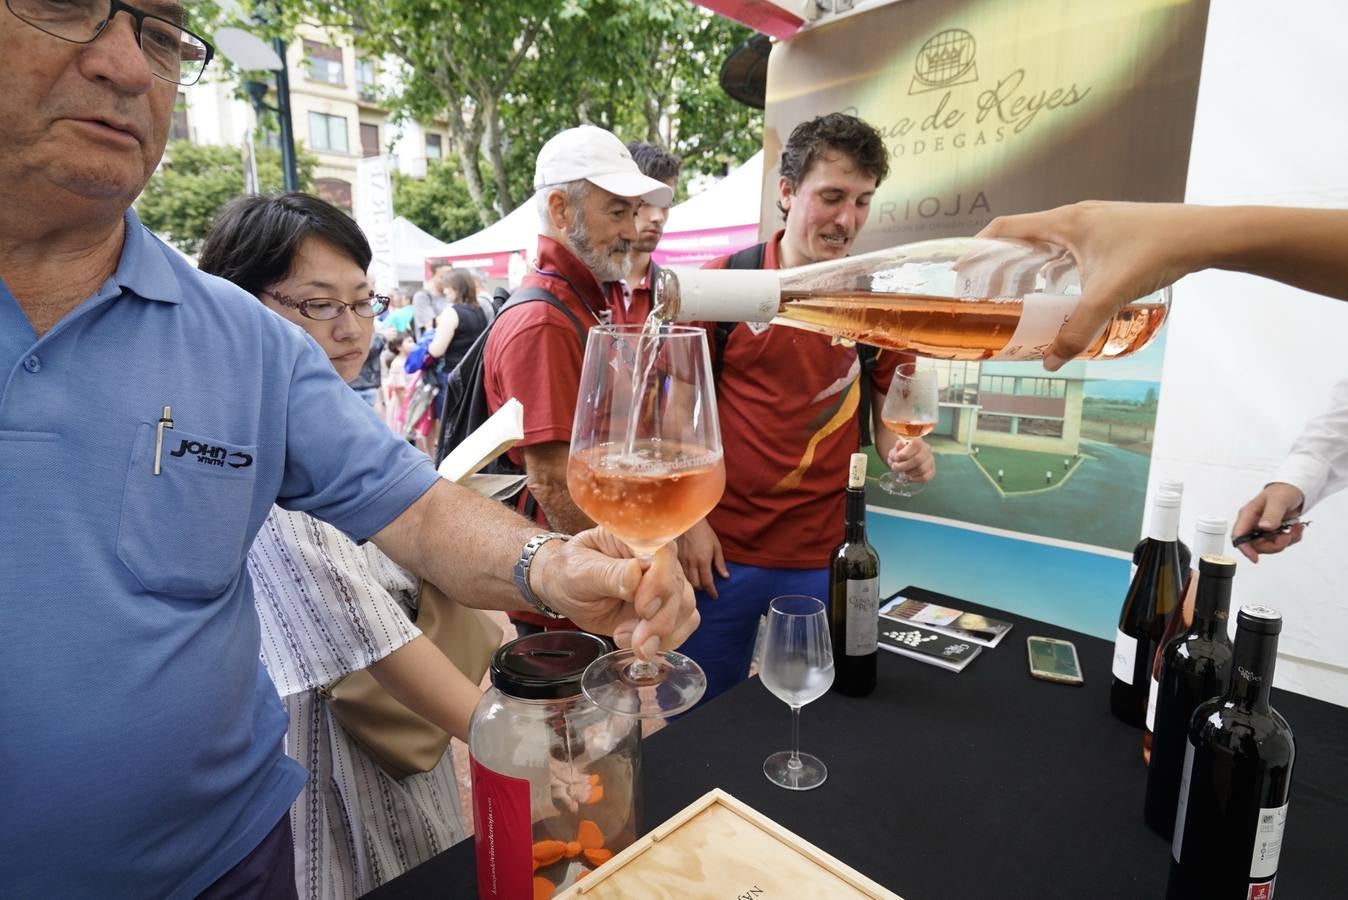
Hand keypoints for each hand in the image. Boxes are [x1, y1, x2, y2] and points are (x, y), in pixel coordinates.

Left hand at [532, 529, 698, 658]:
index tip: (643, 608)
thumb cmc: (570, 572)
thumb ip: (608, 574)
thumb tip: (636, 572)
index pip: (665, 552)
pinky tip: (638, 644)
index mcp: (635, 539)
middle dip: (659, 620)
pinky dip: (666, 640)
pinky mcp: (667, 607)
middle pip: (678, 586)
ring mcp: (664, 584)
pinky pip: (685, 623)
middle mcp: (657, 560)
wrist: (566, 591)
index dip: (660, 581)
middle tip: (635, 639)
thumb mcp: (579, 571)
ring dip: (661, 633)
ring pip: (685, 607)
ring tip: (625, 639)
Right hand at [676, 518, 727, 598]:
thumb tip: (725, 576)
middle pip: (696, 584)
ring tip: (700, 584)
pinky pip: (681, 572)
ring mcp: (682, 561)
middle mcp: (692, 563)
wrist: (688, 521)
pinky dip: (686, 577)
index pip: (707, 582)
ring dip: (694, 584)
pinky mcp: (676, 557)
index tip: (715, 596)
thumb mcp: (716, 546)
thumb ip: (720, 563)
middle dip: (703, 589)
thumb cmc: (704, 532)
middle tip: (708, 589)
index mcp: (703, 561)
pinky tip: (690, 576)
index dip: (711, 591)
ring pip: (687, 580)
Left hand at [887, 437, 935, 481]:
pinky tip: (908, 477)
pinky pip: (924, 477)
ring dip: (908, 473)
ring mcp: (931, 461)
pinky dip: (914, 479)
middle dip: (903, 466)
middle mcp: (927, 450)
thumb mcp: (895, 450)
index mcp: (918, 441)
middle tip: (894, 468)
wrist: (906, 460)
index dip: (905, 453)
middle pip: (918, 459)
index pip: (915, 444)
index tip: (896, 458)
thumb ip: (896, 450)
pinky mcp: (931, 472)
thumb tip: (899, 447)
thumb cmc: (900, 454)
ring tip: (902, 472)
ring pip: (921, 470)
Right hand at [978, 202, 1204, 370]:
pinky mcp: (1113, 233)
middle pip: (1024, 237)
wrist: (1205, 235)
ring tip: (1020, 296)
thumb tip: (1050, 361)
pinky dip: (1057, 269)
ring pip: (1049, 245)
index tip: (962, 270)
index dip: (979, 248)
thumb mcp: (1110, 294)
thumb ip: (1078, 329)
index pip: (1006, 228)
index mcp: (1065, 222)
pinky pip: (1071, 250)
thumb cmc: (1156, 251)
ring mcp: (1096, 224)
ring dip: (1030, 267)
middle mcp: (1076, 218)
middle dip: (1002, 265)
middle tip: (988, 292)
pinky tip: (1065, 292)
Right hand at [1232, 483, 1306, 562]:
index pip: (1239, 536)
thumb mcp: (1278, 500)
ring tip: (1295, 529)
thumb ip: (1271, 514)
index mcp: (1248, 515)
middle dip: (1274, 545)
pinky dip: (1292, 538)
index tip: (1254, 557)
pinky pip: (1281, 543)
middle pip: (1256, 545)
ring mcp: (1264, 529)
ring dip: (1285, 541)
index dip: (1244, 548)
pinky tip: (1296, 528)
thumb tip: (1264, 527)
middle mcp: (1254, 524)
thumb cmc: (1283, 491)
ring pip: (1270, 546)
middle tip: (1286, 537)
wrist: (1295, 490)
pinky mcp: (1274, 532)